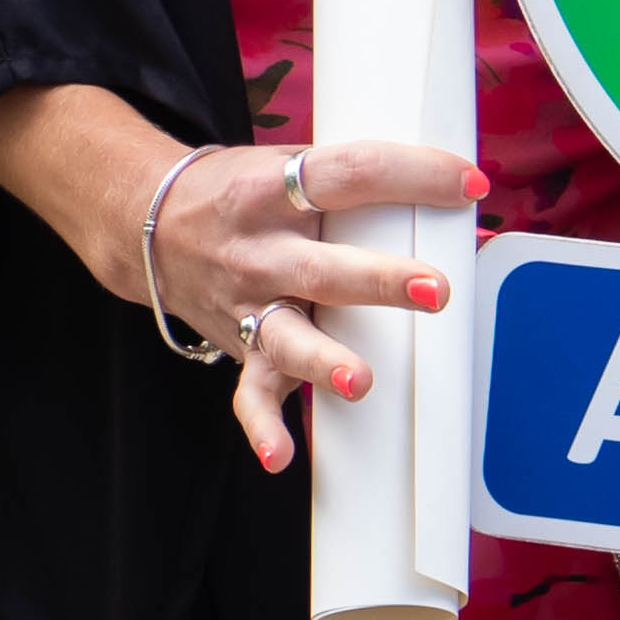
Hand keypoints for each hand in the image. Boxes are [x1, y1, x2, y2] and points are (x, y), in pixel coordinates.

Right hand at [0, 87, 487, 470]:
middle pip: (322, 267)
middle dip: (379, 281)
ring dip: (324, 361)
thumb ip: (357, 187)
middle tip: (435, 291)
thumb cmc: (244, 189)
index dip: (411, 174)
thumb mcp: (287, 164)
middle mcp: (257, 247)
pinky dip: (263, 425)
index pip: (348, 172)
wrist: (149, 221)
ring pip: (286, 336)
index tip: (470, 183)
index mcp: (273, 187)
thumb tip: (462, 204)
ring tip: (362, 382)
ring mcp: (244, 302)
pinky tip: (281, 454)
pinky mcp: (235, 344)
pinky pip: (248, 391)